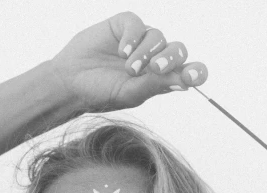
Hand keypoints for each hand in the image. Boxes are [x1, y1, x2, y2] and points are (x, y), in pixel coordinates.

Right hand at [49, 11, 207, 112]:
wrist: (71, 81)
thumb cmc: (100, 93)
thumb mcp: (130, 94)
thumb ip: (155, 85)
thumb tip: (184, 81)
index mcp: (160, 79)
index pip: (187, 71)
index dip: (195, 71)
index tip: (193, 74)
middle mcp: (154, 58)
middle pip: (177, 50)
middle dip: (170, 59)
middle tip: (156, 68)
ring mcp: (140, 41)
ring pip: (158, 37)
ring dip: (146, 52)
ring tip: (129, 68)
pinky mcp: (124, 26)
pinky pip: (138, 24)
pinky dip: (133, 36)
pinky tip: (122, 50)